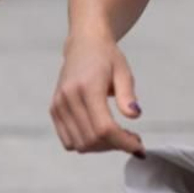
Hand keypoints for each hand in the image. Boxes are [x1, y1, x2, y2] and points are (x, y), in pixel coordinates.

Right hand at [50, 34, 143, 154]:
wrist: (84, 44)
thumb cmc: (106, 57)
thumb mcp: (123, 71)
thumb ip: (127, 94)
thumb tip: (134, 115)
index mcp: (87, 87)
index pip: (104, 127)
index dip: (123, 142)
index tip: (138, 147)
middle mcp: (68, 98)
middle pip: (92, 139)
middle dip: (115, 145)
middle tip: (132, 139)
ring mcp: (58, 105)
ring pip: (79, 144)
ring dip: (101, 148)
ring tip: (117, 136)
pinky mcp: (54, 110)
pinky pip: (68, 140)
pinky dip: (86, 144)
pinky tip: (100, 135)